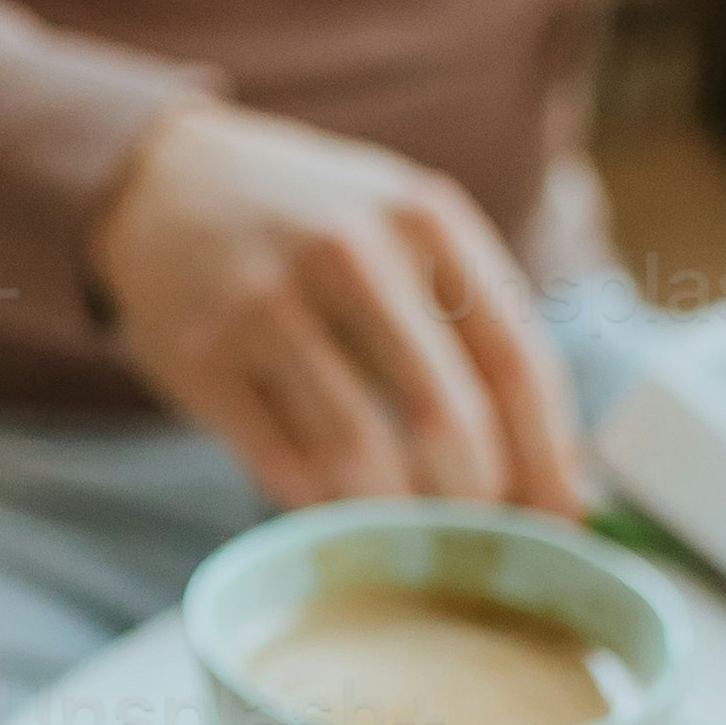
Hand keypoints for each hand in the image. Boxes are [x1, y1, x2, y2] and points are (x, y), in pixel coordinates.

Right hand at [85, 97, 585, 509]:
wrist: (163, 181)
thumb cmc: (313, 224)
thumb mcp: (405, 226)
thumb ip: (476, 320)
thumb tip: (559, 472)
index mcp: (424, 217)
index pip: (517, 360)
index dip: (547, 457)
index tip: (562, 523)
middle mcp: (349, 251)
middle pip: (447, 418)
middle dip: (476, 504)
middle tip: (481, 543)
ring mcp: (266, 305)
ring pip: (361, 454)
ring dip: (397, 517)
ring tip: (411, 537)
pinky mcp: (202, 359)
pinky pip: (283, 465)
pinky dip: (321, 507)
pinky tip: (337, 512)